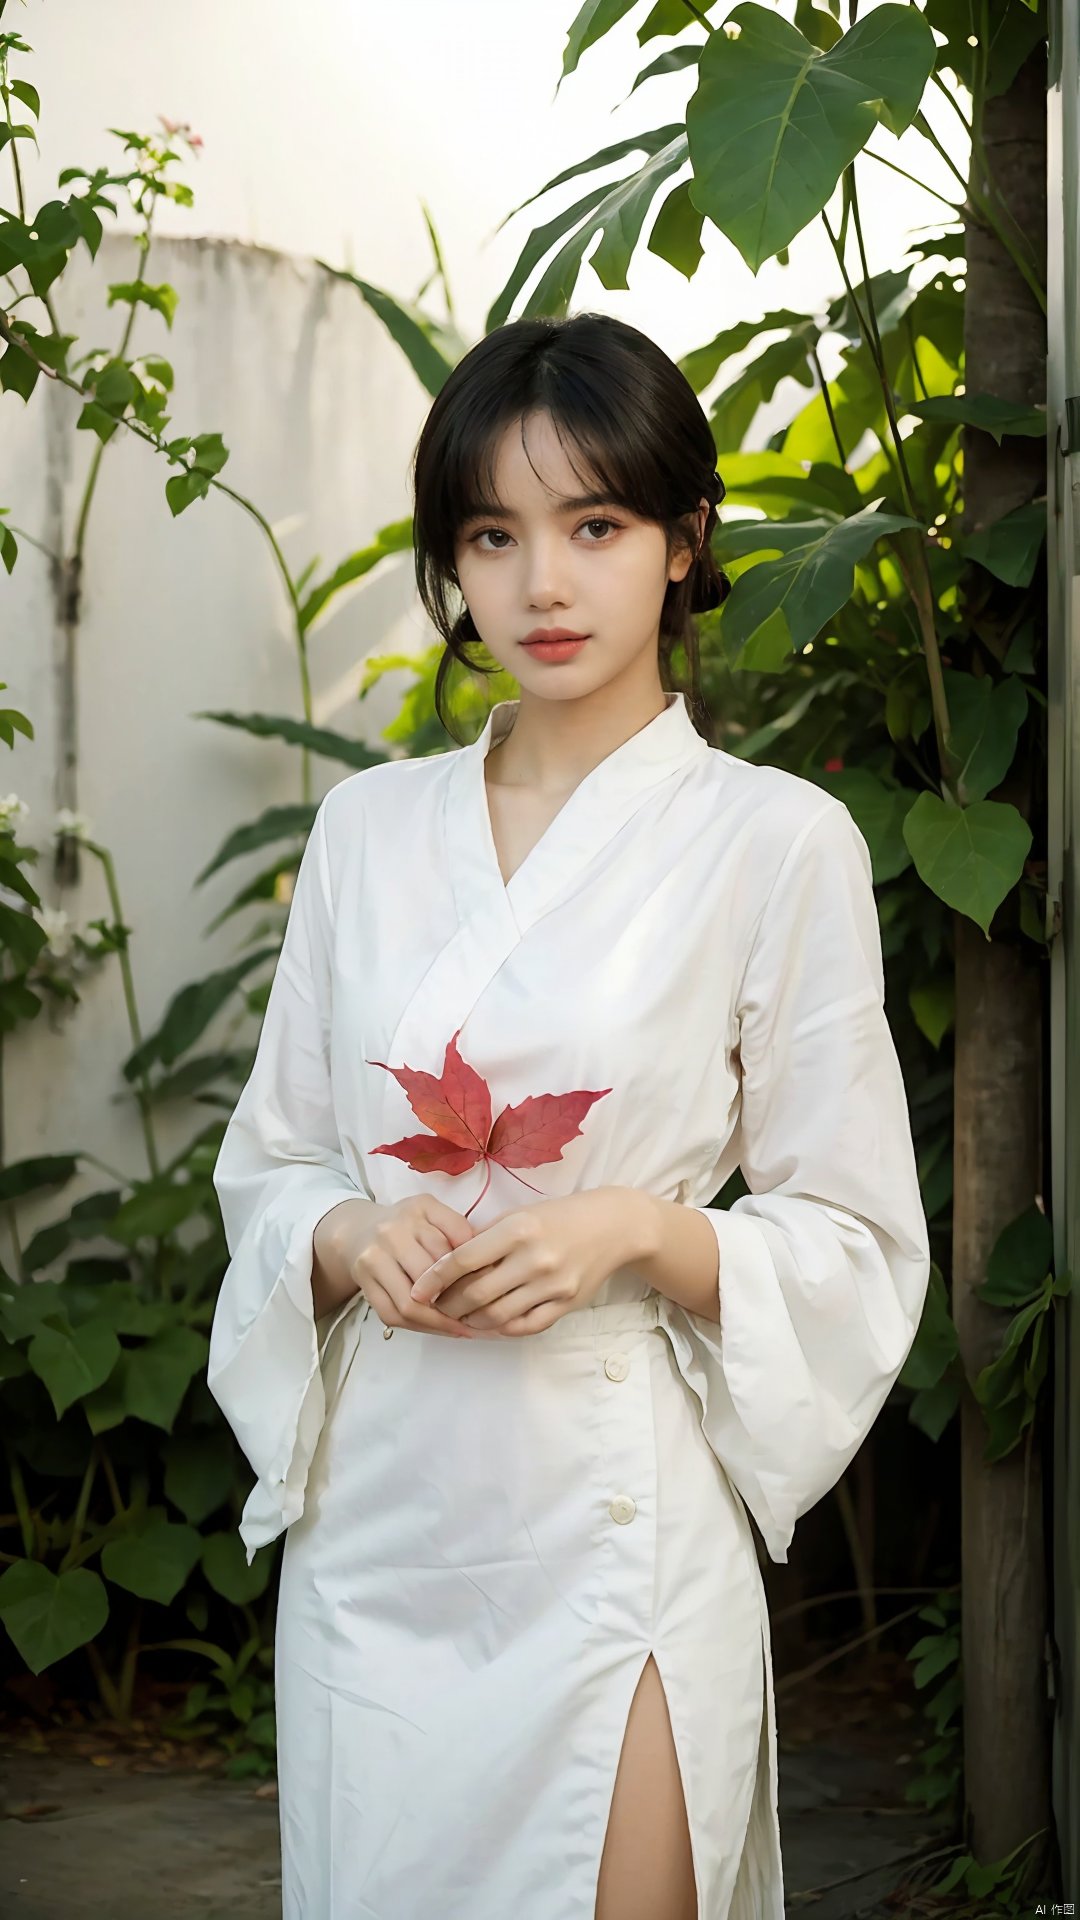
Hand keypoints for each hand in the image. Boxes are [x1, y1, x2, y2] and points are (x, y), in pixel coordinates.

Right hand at [351, 1194, 506, 1339]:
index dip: (476, 1268)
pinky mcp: (364, 1280)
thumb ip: (459, 1231)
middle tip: (480, 1315)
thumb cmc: (407, 1225)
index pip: (457, 1241)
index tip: (493, 1286)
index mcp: (420, 1209)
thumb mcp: (435, 1214)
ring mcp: (374, 1257)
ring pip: (410, 1302)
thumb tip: (487, 1267)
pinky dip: (418, 1327)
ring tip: (462, 1329)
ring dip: (439, 1322)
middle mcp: (393, 1231)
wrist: (359, 1230)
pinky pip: (392, 1314)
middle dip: (458, 1300)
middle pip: (432, 1276)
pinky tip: (438, 1328)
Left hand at [408, 1190, 637, 1336]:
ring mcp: (552, 1285)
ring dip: (471, 1321)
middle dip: (448, 1305)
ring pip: (497, 1317)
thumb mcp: (520, 1214)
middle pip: (476, 1294)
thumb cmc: (559, 1216)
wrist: (613, 1226)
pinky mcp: (566, 1304)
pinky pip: (525, 1326)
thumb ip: (486, 1237)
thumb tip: (447, 1262)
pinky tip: (491, 1323)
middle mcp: (534, 1259)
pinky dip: (502, 1328)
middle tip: (436, 1307)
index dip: (434, 1278)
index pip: (463, 1260)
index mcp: (518, 1230)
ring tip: (460, 1316)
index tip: (416, 1290)